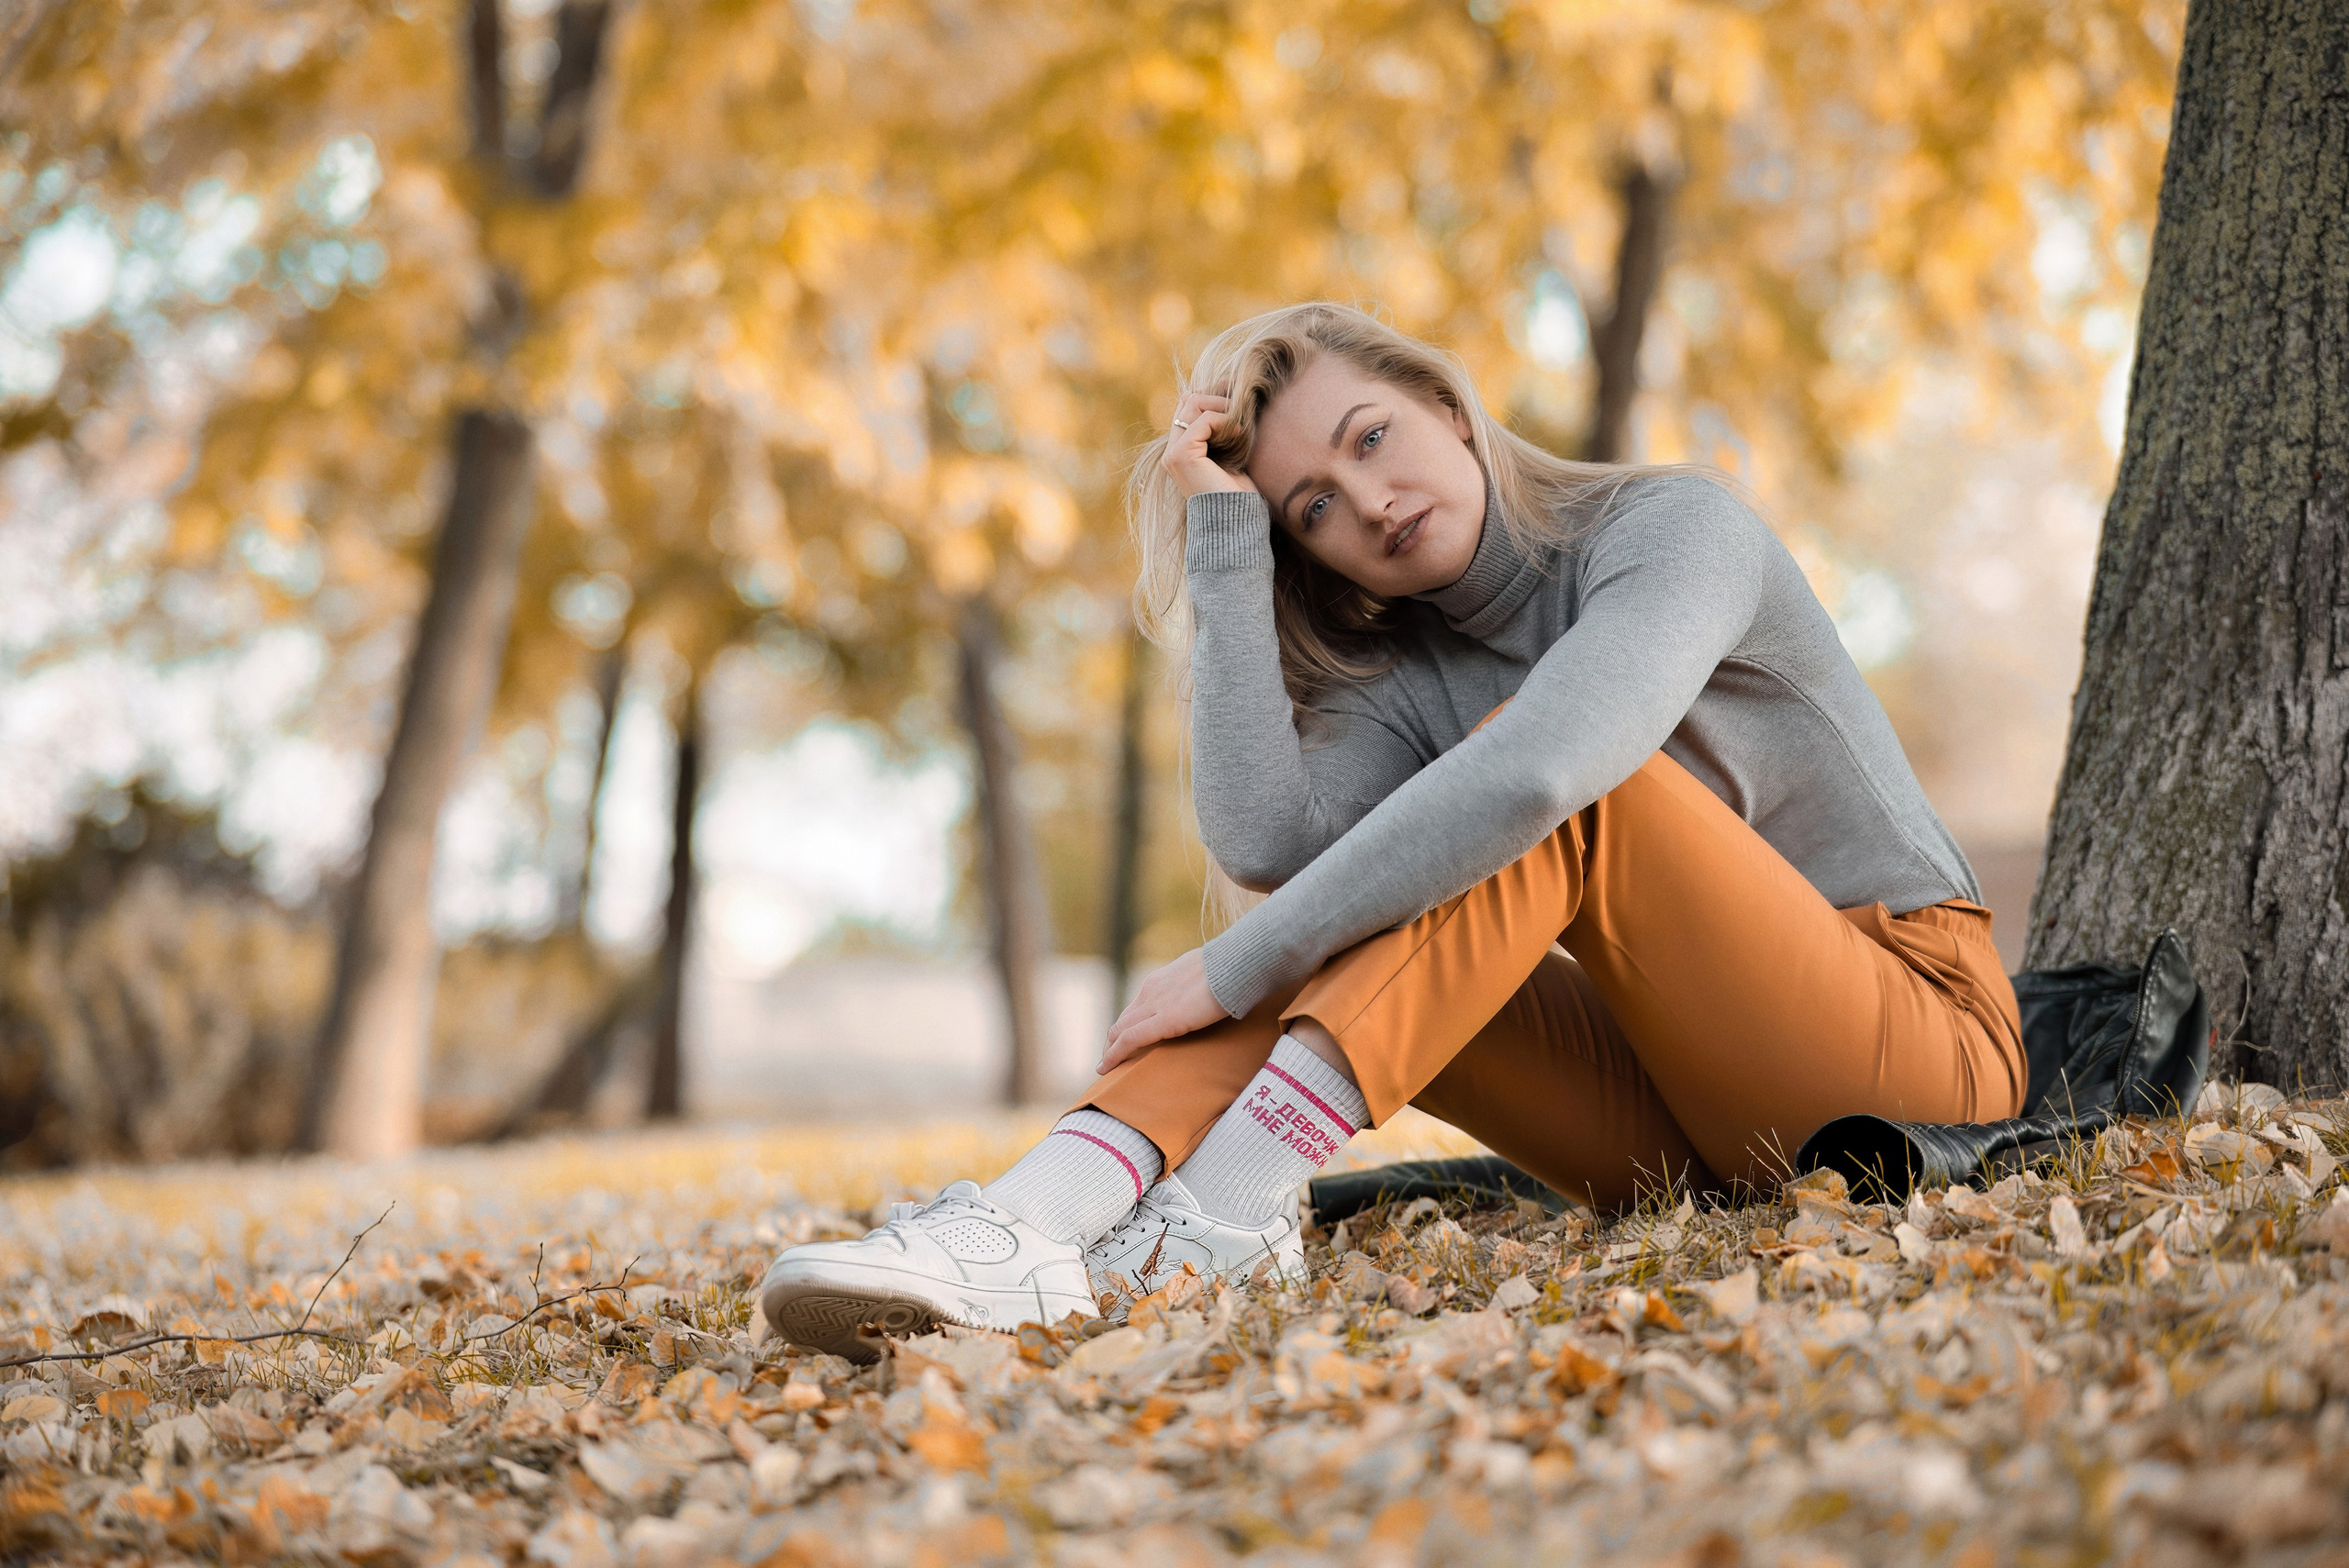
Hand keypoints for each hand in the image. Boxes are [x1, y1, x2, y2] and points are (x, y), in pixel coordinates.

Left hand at [1100, 948, 1228, 1072]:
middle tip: (1110, 1057)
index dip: (1128, 1024)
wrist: (1235, 964)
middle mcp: (1151, 991)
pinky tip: (1107, 1068)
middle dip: (1113, 1040)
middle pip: (1123, 1019)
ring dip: (1111, 1049)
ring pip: (1120, 1030)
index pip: (1137, 1006)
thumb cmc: (1229, 968)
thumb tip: (1206, 990)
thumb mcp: (1203, 972)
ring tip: (1106, 1066)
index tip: (1123, 1039)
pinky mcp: (1164, 1021)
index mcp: (1161, 980)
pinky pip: (1130, 1039)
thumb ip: (1196, 984)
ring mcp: (1155, 1004)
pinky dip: (1115, 1054)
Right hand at [1160, 391, 1258, 500]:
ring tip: (1241, 425)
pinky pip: (1203, 419)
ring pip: (1193, 402)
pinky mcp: (1181, 455)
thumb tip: (1232, 392)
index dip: (1213, 397)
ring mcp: (1173, 453)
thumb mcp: (1231, 453)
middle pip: (1189, 399)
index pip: (1188, 405)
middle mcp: (1172, 451)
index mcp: (1181, 450)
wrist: (1236, 522)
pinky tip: (1239, 435)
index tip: (1238, 401)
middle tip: (1242, 410)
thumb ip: (1224, 428)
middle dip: (1218, 398)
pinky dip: (1224, 421)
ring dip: (1222, 407)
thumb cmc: (1239, 493)